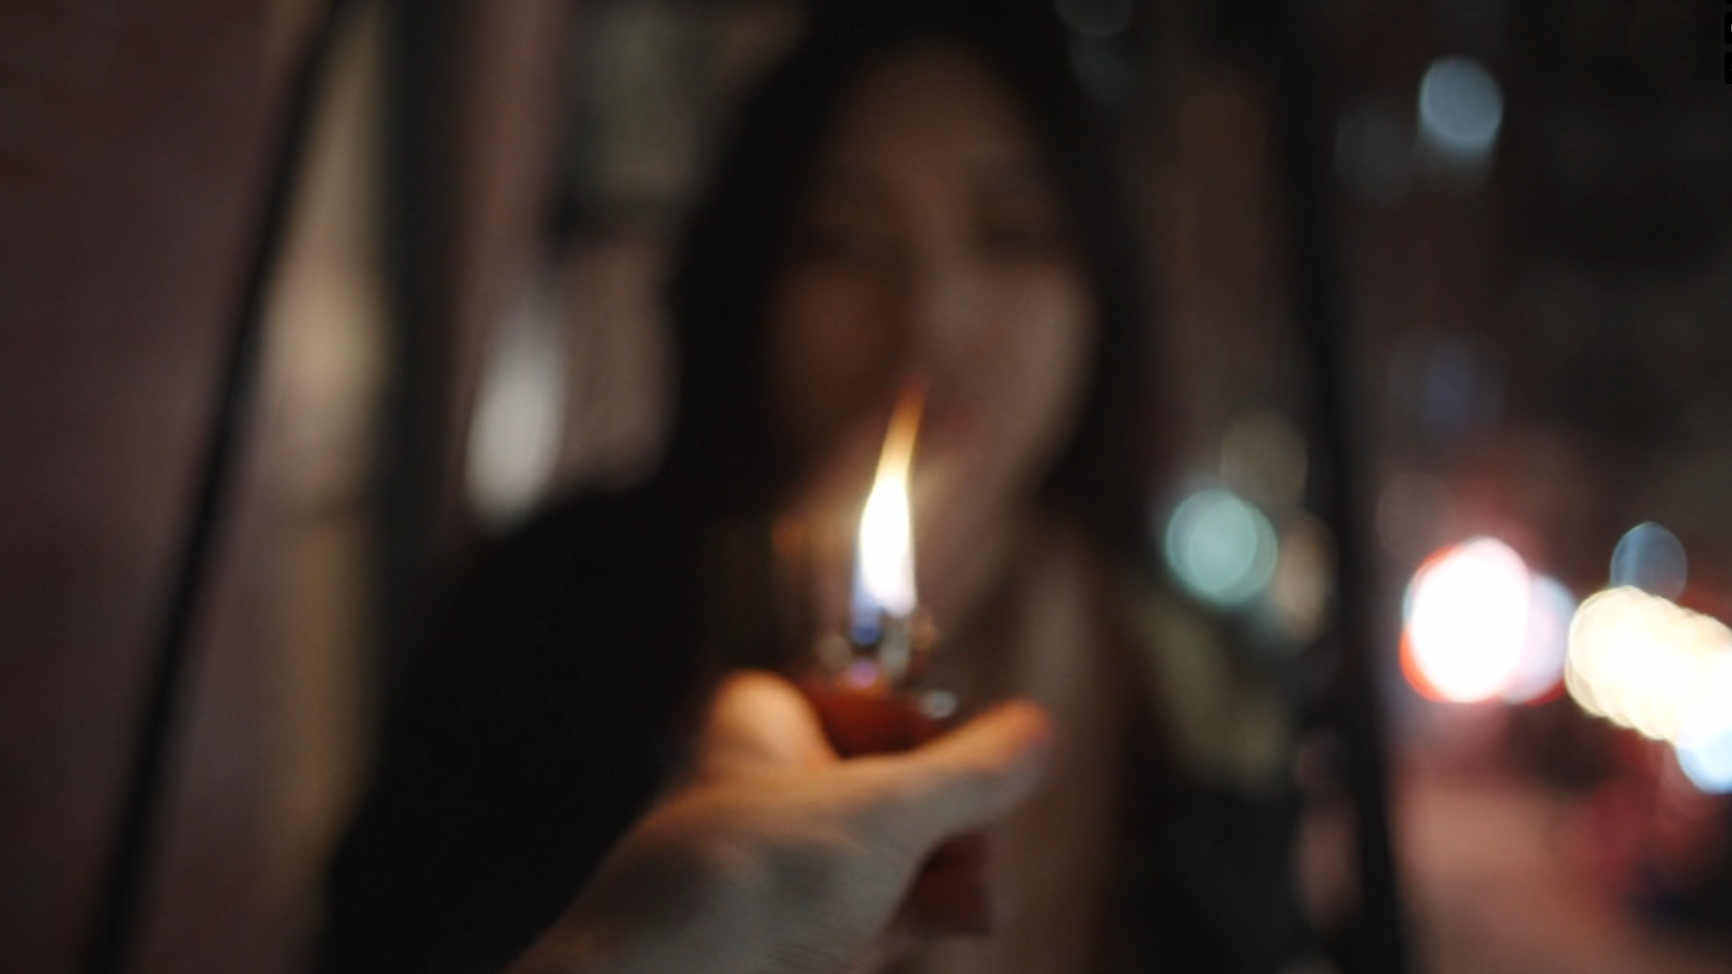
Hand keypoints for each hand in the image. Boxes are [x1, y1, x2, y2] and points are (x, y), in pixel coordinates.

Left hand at [508, 671, 1052, 973]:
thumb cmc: (746, 887)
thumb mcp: (885, 811)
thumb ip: (974, 771)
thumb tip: (1040, 729)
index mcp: (759, 727)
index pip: (864, 702)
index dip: (928, 733)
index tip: (977, 760)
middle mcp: (768, 794)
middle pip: (893, 785)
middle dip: (956, 815)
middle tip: (989, 838)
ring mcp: (782, 875)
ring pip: (894, 856)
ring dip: (954, 870)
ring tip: (986, 891)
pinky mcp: (796, 943)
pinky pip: (880, 913)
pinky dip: (928, 914)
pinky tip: (970, 919)